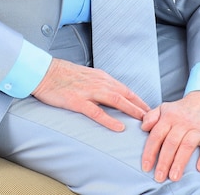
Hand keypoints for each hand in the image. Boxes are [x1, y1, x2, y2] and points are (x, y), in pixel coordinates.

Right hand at [32, 57, 149, 130]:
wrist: (45, 72)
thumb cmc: (64, 76)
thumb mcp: (87, 77)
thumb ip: (100, 85)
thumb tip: (111, 96)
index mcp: (102, 77)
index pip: (125, 90)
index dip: (139, 100)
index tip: (149, 110)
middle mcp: (99, 83)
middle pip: (125, 95)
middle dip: (141, 107)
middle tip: (154, 118)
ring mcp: (89, 92)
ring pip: (116, 101)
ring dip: (132, 111)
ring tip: (144, 121)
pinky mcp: (77, 101)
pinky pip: (96, 112)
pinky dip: (109, 120)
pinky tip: (119, 127)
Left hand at [141, 91, 199, 182]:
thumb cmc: (182, 109)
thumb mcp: (165, 108)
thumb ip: (151, 116)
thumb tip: (143, 127)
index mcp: (169, 116)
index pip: (157, 135)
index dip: (150, 151)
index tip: (146, 167)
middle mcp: (183, 122)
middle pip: (171, 142)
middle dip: (164, 161)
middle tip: (159, 177)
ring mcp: (198, 127)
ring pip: (187, 145)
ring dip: (180, 162)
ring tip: (174, 176)